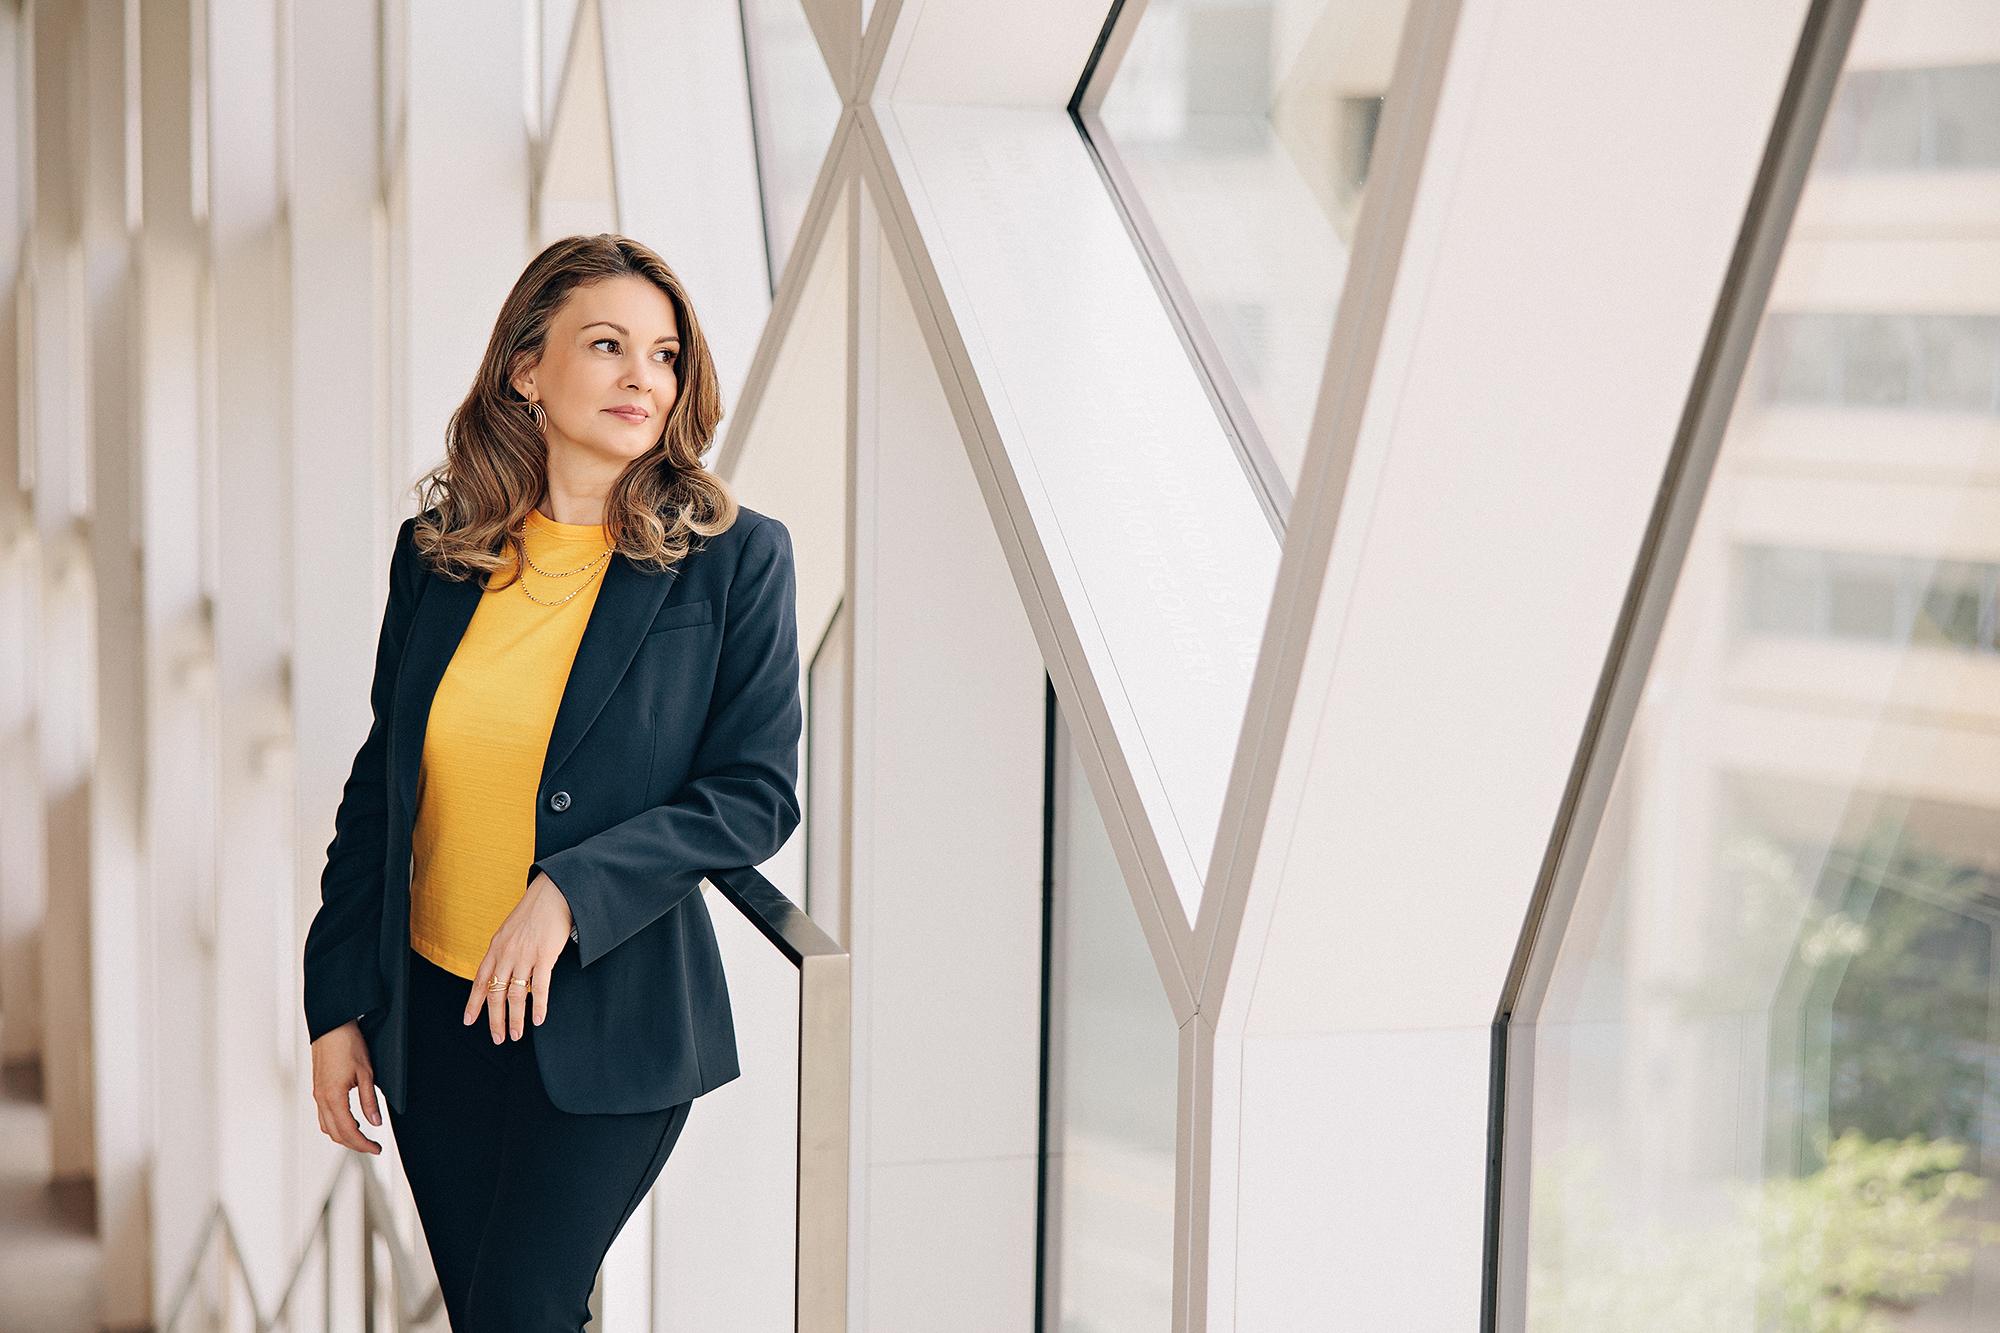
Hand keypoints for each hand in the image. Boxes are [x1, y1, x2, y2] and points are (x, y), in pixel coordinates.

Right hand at [311, 1020, 383, 1154]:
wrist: (332, 1026)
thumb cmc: (348, 1044)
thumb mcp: (366, 1073)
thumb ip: (369, 1101)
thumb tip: (375, 1122)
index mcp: (333, 1097)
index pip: (348, 1131)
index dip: (363, 1144)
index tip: (376, 1149)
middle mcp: (321, 1099)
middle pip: (336, 1134)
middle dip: (354, 1144)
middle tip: (372, 1147)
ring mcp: (317, 1095)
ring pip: (327, 1127)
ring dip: (343, 1136)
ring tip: (362, 1137)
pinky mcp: (318, 1089)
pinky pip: (324, 1116)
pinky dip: (336, 1124)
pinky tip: (349, 1120)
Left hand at [464, 871, 574, 1043]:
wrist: (553, 894)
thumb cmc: (533, 912)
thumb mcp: (509, 931)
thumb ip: (503, 953)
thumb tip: (501, 975)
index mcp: (495, 948)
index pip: (480, 982)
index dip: (473, 1004)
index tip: (469, 1021)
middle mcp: (506, 954)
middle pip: (496, 994)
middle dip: (495, 1020)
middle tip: (498, 1037)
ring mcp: (524, 956)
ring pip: (515, 995)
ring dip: (515, 1018)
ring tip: (516, 1034)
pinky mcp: (544, 956)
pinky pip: (539, 987)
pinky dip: (538, 1006)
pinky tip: (538, 1019)